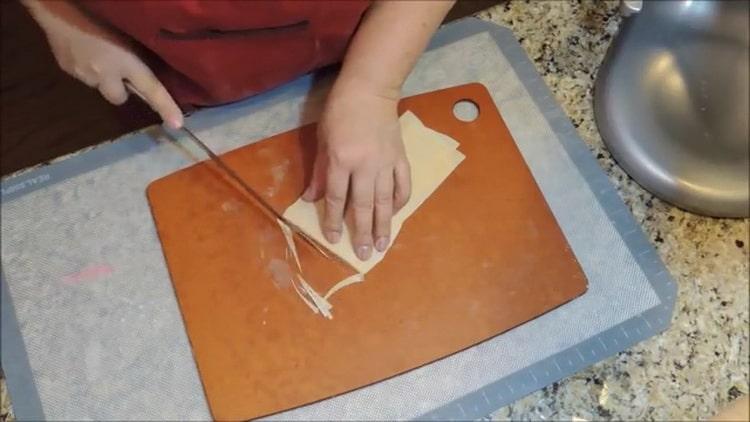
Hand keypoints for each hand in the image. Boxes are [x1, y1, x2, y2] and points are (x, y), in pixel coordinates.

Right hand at [25, 0, 182, 127]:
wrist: (58, 9)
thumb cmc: (99, 15)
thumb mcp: (126, 35)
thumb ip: (136, 56)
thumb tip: (147, 70)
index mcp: (126, 63)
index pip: (151, 89)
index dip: (165, 107)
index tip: (176, 123)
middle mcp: (106, 75)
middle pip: (119, 98)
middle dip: (121, 89)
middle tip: (120, 71)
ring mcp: (84, 75)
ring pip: (99, 86)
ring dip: (102, 76)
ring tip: (99, 54)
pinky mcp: (67, 69)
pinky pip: (82, 75)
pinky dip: (86, 67)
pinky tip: (83, 48)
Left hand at [303, 86, 410, 260]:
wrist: (371, 90)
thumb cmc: (340, 112)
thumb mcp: (322, 140)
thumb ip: (319, 172)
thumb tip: (310, 199)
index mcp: (342, 160)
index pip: (336, 198)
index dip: (333, 220)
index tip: (332, 239)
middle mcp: (365, 165)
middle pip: (363, 205)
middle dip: (362, 231)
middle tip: (363, 254)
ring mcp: (386, 163)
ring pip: (385, 200)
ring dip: (384, 225)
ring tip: (382, 245)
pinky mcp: (401, 158)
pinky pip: (402, 185)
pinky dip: (399, 201)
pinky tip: (395, 214)